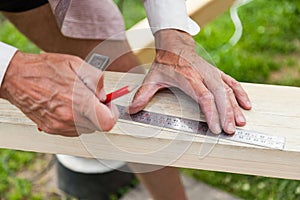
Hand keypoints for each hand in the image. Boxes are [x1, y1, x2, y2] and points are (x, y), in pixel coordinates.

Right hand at [0, 52, 118, 136]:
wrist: (16, 77)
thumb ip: (97, 81)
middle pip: (99, 127)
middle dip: (100, 114)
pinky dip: (76, 121)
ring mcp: (59, 126)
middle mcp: (69, 118)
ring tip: (77, 101)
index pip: (108, 122)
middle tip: (92, 100)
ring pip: (86, 129)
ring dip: (88, 118)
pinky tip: (68, 106)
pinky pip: (73, 130)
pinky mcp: (51, 129)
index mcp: (78, 101)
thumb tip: (105, 96)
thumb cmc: (45, 68)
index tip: (108, 105)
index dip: (112, 113)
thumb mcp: (77, 64)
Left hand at [128, 30, 250, 133]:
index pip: (203, 95)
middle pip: (219, 94)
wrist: (175, 46)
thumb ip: (143, 94)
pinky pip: (232, 83)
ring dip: (235, 106)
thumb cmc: (165, 64)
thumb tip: (132, 110)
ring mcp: (212, 73)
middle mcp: (203, 74)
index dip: (211, 112)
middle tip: (230, 131)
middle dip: (226, 113)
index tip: (215, 127)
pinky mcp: (217, 73)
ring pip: (228, 90)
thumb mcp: (152, 78)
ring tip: (241, 123)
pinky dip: (240, 94)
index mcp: (188, 76)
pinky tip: (246, 105)